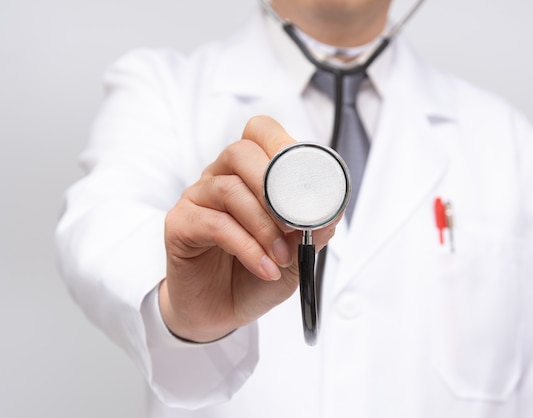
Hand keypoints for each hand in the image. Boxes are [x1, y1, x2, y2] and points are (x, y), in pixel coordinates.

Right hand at [160, 116, 338, 341]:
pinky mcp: (179, 224)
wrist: (221, 312)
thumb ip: (313, 231)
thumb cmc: (255, 275)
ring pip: (229, 189)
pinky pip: (215, 224)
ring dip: (264, 225)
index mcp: (248, 173)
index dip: (283, 144)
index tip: (305, 178)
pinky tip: (265, 269)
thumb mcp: (296, 255)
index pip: (260, 132)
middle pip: (241, 152)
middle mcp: (219, 178)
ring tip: (282, 258)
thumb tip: (333, 210)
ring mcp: (196, 199)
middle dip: (274, 186)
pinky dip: (248, 248)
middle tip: (295, 223)